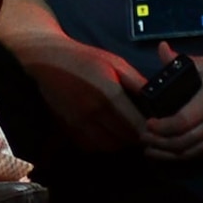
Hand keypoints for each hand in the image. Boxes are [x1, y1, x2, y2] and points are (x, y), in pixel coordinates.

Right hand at [11, 33, 148, 151]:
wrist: (45, 58)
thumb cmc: (83, 57)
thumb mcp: (115, 62)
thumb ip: (137, 81)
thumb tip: (157, 99)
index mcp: (109, 94)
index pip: (136, 125)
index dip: (149, 130)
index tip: (154, 127)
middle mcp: (93, 112)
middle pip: (124, 138)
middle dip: (135, 136)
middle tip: (140, 130)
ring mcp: (78, 121)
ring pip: (107, 145)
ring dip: (119, 142)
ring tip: (123, 132)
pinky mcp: (66, 125)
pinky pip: (89, 145)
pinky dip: (101, 143)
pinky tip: (104, 132)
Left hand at [143, 42, 202, 161]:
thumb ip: (179, 60)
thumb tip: (161, 48)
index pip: (181, 122)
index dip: (162, 127)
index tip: (147, 123)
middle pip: (184, 142)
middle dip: (160, 143)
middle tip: (143, 138)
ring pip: (193, 153)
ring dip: (170, 154)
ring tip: (151, 150)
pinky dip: (186, 157)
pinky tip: (172, 154)